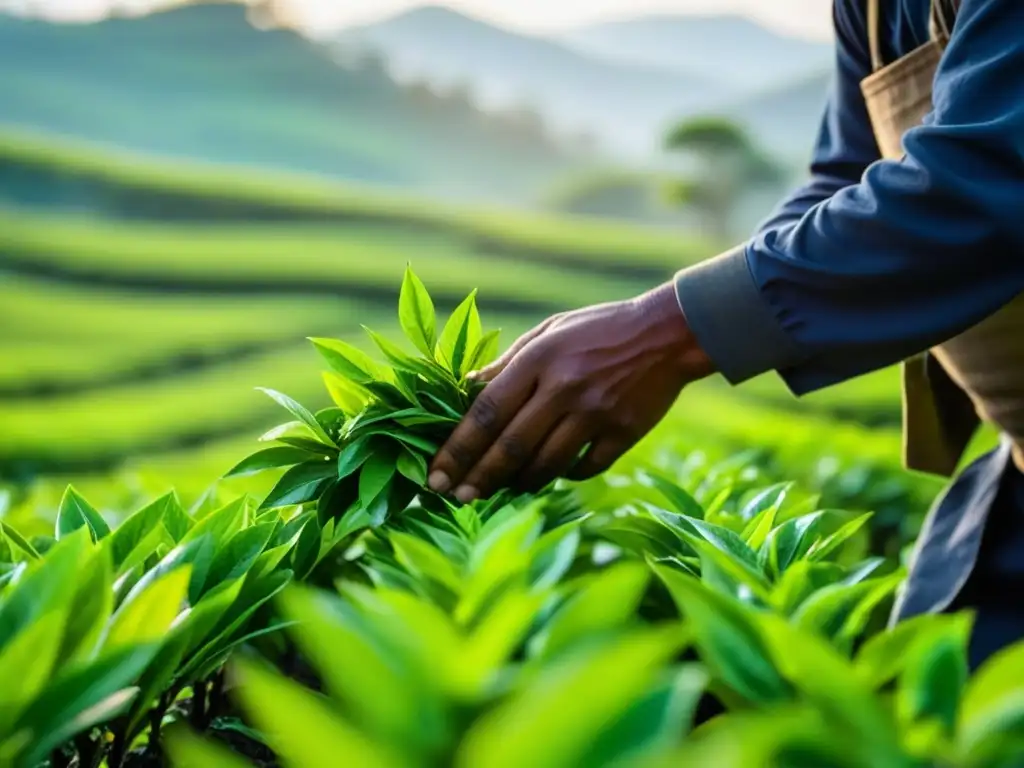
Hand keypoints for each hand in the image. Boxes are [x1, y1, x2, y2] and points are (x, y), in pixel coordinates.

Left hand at [427, 281, 714, 502]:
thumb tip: (464, 390)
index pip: (486, 413)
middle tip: (457, 498)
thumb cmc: (599, 330)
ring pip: (545, 465)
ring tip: (500, 489)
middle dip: (478, 478)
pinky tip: (551, 474)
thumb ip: (507, 363)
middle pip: (511, 447)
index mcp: (540, 359)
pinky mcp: (624, 434)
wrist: (668, 334)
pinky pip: (584, 469)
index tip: (436, 476)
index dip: (457, 449)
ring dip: (518, 483)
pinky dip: (563, 476)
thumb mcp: (549, 331)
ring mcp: (596, 414)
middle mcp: (564, 388)